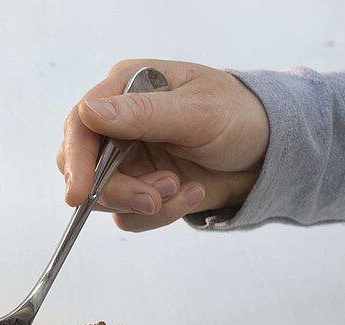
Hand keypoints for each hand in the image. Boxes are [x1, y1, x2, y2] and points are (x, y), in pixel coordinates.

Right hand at [57, 59, 268, 231]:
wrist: (268, 152)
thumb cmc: (239, 114)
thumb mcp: (197, 111)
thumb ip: (143, 113)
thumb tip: (89, 112)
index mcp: (125, 88)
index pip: (81, 125)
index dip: (76, 160)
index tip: (81, 194)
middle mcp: (119, 124)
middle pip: (83, 167)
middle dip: (118, 190)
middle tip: (154, 199)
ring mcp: (128, 159)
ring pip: (106, 198)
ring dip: (146, 203)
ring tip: (183, 187)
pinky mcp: (141, 188)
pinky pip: (130, 216)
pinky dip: (162, 214)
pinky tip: (191, 193)